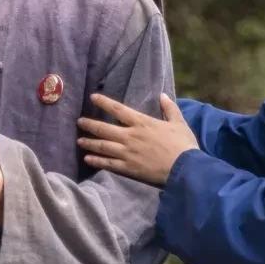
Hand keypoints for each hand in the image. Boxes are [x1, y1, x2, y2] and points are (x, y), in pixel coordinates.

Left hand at [76, 93, 197, 185]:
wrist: (185, 168)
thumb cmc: (183, 145)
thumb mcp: (179, 123)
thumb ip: (169, 108)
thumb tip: (163, 95)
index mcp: (142, 123)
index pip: (117, 109)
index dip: (103, 102)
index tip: (92, 98)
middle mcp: (130, 136)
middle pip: (104, 128)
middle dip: (89, 124)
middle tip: (79, 122)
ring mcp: (128, 153)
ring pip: (103, 146)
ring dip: (89, 143)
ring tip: (79, 141)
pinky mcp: (129, 168)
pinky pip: (108, 164)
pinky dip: (97, 161)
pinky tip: (88, 159)